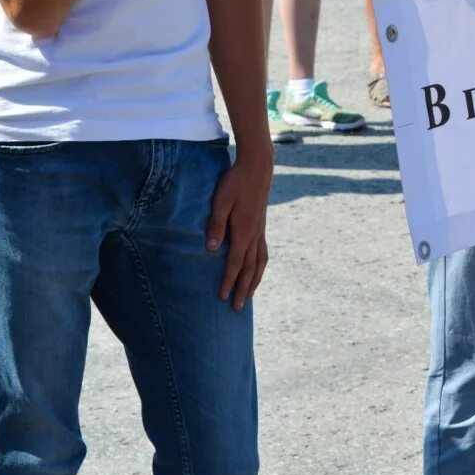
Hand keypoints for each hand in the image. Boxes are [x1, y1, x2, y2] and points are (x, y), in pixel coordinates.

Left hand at [205, 147, 271, 309]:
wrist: (258, 166)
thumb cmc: (235, 182)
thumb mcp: (220, 202)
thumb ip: (216, 226)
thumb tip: (211, 249)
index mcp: (243, 231)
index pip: (235, 263)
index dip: (229, 282)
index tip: (223, 298)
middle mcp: (254, 234)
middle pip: (250, 268)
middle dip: (244, 289)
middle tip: (238, 308)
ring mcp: (260, 230)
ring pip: (260, 262)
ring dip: (255, 280)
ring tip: (250, 295)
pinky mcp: (261, 225)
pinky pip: (263, 251)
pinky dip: (260, 266)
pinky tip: (256, 269)